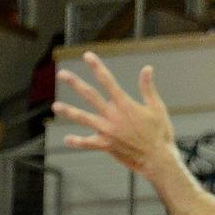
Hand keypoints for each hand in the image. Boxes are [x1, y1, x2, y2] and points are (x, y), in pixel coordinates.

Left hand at [52, 52, 176, 178]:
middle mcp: (113, 116)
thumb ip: (147, 88)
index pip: (108, 81)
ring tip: (55, 106)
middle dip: (76, 84)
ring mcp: (107, 131)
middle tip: (62, 74)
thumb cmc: (160, 131)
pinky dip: (78, 141)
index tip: (87, 56)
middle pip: (91, 96)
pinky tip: (68, 139)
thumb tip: (147, 68)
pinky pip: (88, 143)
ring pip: (84, 119)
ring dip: (69, 112)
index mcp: (125, 104)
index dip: (97, 67)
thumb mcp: (157, 107)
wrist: (157, 158)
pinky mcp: (106, 145)